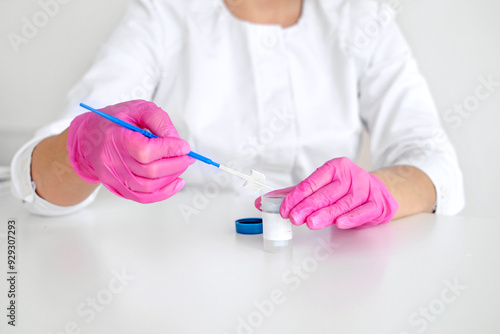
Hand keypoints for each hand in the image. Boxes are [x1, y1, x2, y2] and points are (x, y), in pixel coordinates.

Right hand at [67, 100, 194, 202]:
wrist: (90, 137)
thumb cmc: (115, 121)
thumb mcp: (137, 109)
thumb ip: (159, 121)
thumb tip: (177, 142)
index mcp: (114, 137)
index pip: (145, 151)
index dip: (168, 150)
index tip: (184, 147)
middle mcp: (111, 160)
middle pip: (149, 171)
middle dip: (175, 164)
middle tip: (188, 157)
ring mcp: (113, 177)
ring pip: (148, 187)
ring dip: (171, 177)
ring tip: (181, 165)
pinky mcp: (117, 188)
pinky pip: (143, 197)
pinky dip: (163, 192)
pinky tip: (175, 183)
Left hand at [256, 157, 397, 228]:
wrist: (377, 192)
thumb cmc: (343, 189)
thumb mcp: (320, 187)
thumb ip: (293, 194)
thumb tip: (263, 202)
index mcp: (335, 167)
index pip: (312, 182)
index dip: (297, 196)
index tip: (284, 209)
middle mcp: (351, 175)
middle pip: (326, 193)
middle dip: (308, 206)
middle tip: (294, 217)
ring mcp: (365, 189)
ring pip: (343, 203)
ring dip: (326, 214)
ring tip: (311, 223)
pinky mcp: (376, 203)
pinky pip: (363, 211)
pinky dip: (351, 218)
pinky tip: (339, 223)